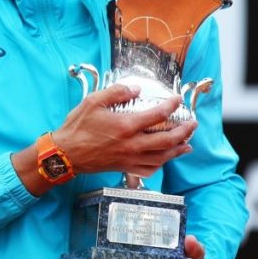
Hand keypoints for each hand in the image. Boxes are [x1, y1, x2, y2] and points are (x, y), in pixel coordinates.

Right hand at [53, 84, 194, 178]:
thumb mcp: (93, 101)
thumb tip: (135, 89)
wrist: (66, 154)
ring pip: (162, 157)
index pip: (158, 114)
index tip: (177, 100)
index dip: (172, 105)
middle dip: (184, 132)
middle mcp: (132, 144)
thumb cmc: (77, 128)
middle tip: (192, 125)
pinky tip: (164, 159)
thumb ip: (116, 92)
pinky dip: (161, 164)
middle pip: (168, 140)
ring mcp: (130, 158)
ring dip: (178, 150)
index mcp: (126, 125)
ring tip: (187, 144)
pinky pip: (149, 169)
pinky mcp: (125, 167)